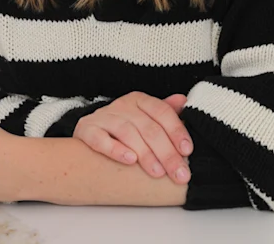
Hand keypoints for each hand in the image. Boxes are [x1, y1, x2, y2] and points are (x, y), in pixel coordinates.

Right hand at [73, 92, 192, 182]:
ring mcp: (103, 116)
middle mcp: (122, 105)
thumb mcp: (145, 117)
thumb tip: (184, 101)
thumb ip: (165, 111)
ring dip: (145, 154)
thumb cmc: (121, 128)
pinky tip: (129, 160)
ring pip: (128, 133)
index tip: (187, 151)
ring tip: (157, 172)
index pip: (163, 112)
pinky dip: (115, 149)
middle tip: (178, 173)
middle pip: (149, 127)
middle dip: (167, 153)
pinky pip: (100, 139)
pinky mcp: (86, 129)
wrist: (87, 133)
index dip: (177, 131)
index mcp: (140, 100)